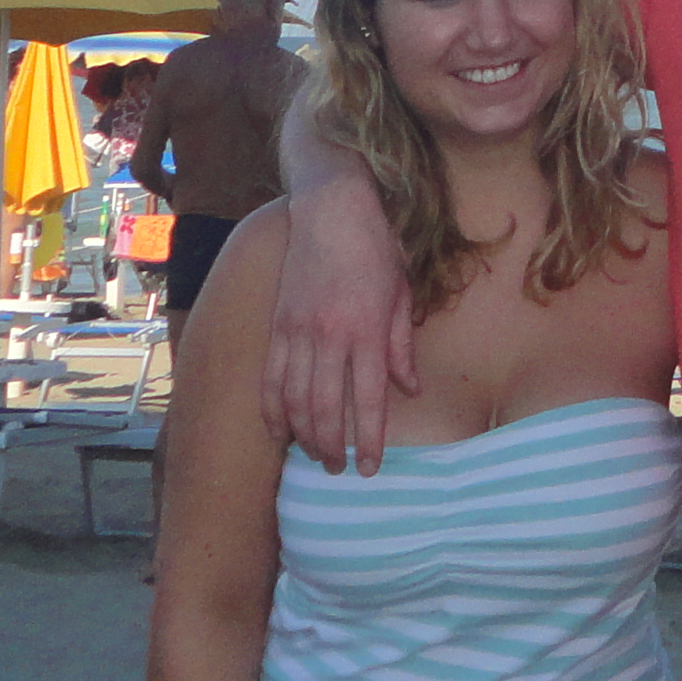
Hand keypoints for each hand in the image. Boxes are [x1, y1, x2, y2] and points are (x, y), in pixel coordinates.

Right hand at [260, 174, 416, 472]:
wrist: (331, 209)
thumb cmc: (375, 250)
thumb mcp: (401, 295)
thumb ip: (402, 347)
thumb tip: (409, 389)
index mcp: (368, 331)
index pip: (370, 400)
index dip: (369, 440)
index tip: (370, 468)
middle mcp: (330, 337)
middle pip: (327, 409)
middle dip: (332, 447)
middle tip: (338, 471)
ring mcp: (298, 332)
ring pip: (295, 400)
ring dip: (304, 435)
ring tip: (314, 457)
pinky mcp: (277, 325)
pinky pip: (271, 378)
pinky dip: (273, 409)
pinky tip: (279, 431)